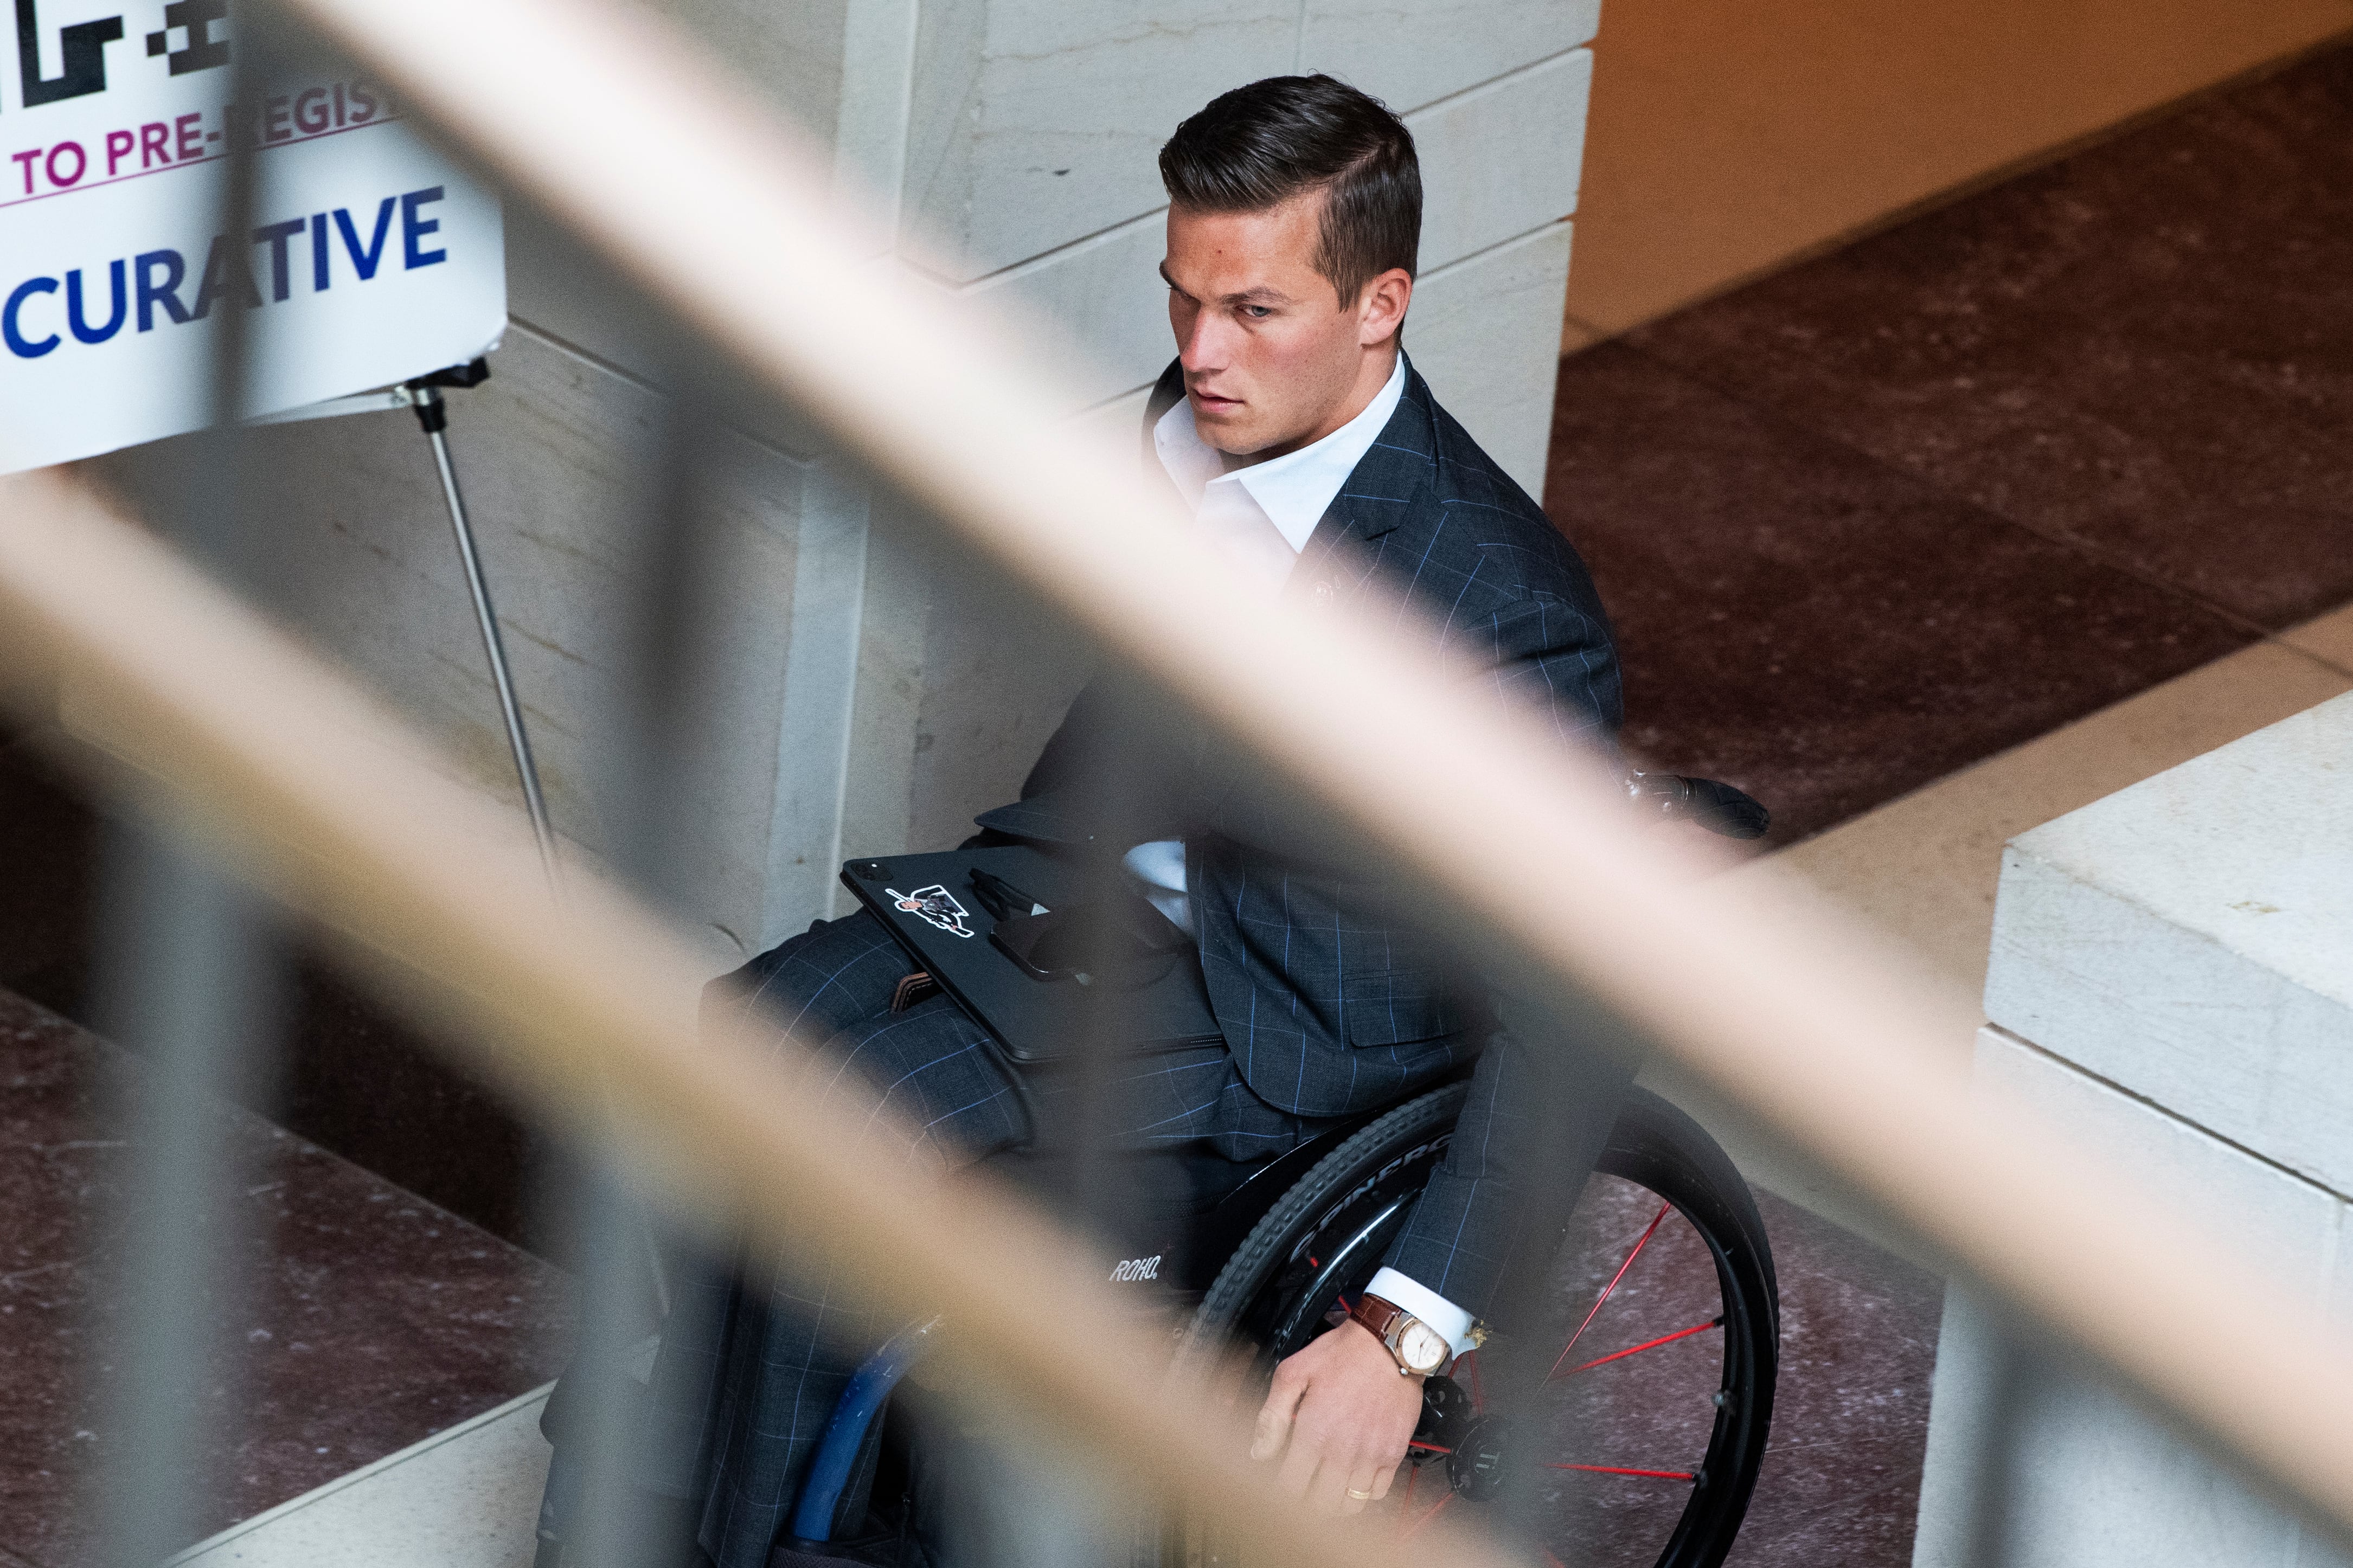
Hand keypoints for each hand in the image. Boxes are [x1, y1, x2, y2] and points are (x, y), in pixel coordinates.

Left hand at [1250, 1320, 1423, 1514]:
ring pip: (1350, 1505)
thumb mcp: (1293, 1373)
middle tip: (1302, 1490)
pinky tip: (1354, 1478)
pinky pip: (1378, 1493)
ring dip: (1335, 1503)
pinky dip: (1365, 1493)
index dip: (1280, 1493)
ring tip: (1327, 1489)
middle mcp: (1343, 1451)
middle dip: (1306, 1503)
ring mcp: (1371, 1456)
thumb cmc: (1342, 1354)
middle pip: (1320, 1505)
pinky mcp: (1393, 1454)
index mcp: (1314, 1433)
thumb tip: (1258, 1451)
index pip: (1291, 1487)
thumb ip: (1272, 1415)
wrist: (1389, 1343)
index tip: (1279, 1486)